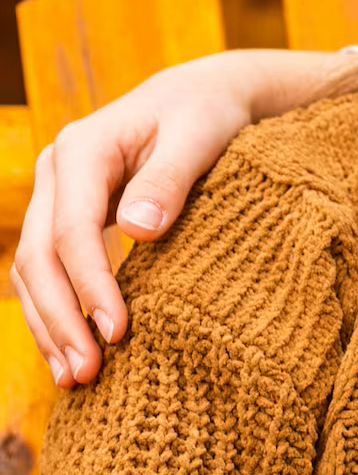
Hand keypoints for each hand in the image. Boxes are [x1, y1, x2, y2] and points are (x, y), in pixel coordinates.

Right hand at [8, 48, 357, 385]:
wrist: (202, 96)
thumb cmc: (207, 114)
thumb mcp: (200, 136)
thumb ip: (170, 179)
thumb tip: (137, 230)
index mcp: (82, 149)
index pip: (72, 230)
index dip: (90, 284)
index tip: (118, 331)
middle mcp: (56, 172)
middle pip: (39, 257)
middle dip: (61, 318)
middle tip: (88, 371)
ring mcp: (56, 196)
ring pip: (33, 270)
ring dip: (51, 325)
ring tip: (77, 378)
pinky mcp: (69, 217)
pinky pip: (50, 271)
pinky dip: (58, 311)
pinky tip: (73, 352)